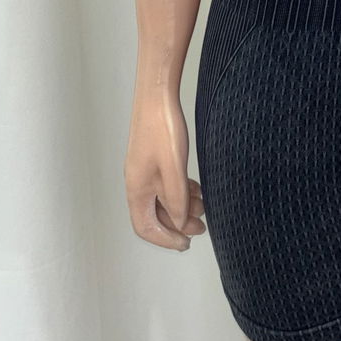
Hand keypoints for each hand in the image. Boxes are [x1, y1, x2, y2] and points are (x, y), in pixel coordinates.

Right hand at [125, 87, 207, 250]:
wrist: (157, 96)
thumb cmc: (162, 130)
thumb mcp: (173, 170)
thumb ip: (176, 200)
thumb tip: (178, 224)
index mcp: (137, 189)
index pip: (146, 227)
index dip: (165, 239)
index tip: (186, 244)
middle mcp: (138, 182)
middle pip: (155, 215)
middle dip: (178, 225)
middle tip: (201, 227)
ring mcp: (145, 170)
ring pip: (163, 198)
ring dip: (182, 207)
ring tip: (203, 206)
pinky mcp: (154, 158)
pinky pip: (166, 183)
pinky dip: (181, 191)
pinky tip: (196, 188)